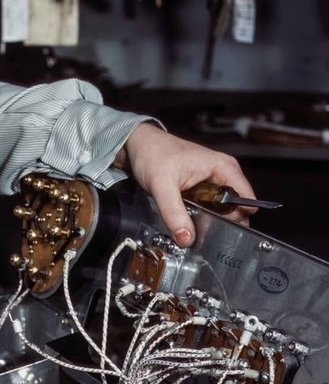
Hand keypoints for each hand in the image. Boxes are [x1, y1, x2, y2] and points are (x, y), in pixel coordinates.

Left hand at [123, 122, 255, 245]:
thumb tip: (187, 238)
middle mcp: (223, 173)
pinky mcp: (202, 187)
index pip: (246, 200)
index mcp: (224, 167)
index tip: (220, 232)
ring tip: (194, 227)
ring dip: (210, 221)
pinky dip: (202, 216)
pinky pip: (209, 207)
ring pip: (222, 210)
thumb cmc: (152, 153)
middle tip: (204, 233)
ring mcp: (214, 180)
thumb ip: (174, 213)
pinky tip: (189, 220)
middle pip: (236, 208)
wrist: (137, 145)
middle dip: (222, 223)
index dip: (237, 219)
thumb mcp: (162, 186)